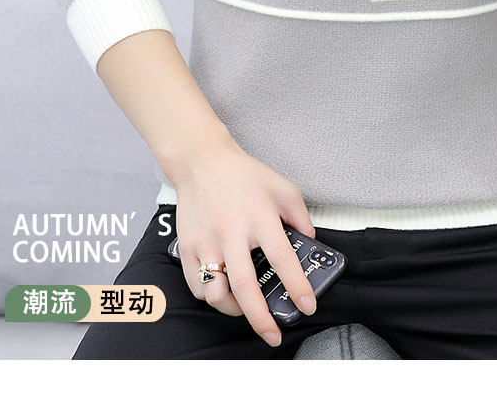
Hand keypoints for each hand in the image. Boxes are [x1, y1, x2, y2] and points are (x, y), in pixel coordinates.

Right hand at [171, 137, 317, 346]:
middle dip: (262, 319)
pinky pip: (196, 285)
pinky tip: (223, 292)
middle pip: (245, 286)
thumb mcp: (282, 187)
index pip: (282, 258)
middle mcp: (232, 231)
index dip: (296, 285)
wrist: (202, 161)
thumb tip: (309, 242)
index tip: (307, 305)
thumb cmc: (244, 175)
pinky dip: (210, 296)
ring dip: (233, 310)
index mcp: (259, 216)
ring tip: (246, 309)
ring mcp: (207, 241)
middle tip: (273, 334)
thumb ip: (300, 215)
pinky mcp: (187, 246)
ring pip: (216, 293)